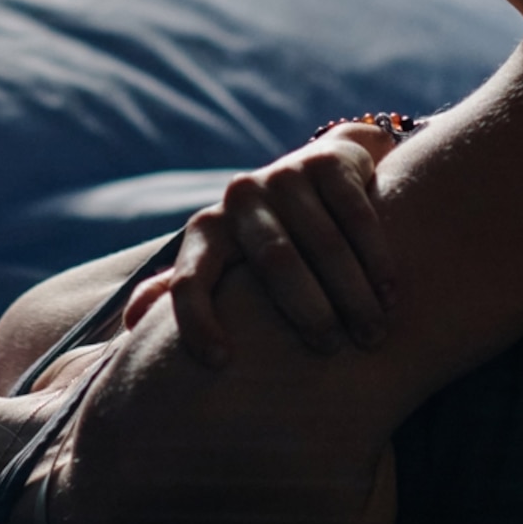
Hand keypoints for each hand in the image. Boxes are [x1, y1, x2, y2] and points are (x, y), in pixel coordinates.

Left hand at [123, 125, 399, 368]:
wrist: (322, 172)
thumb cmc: (267, 243)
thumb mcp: (226, 265)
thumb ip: (183, 291)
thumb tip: (131, 327)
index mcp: (207, 232)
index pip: (188, 278)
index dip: (196, 319)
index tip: (220, 362)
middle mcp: (239, 198)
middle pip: (273, 263)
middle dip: (307, 311)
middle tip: (332, 350)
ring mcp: (284, 174)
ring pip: (321, 242)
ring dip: (351, 292)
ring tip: (371, 333)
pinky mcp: (327, 161)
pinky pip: (355, 213)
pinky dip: (376, 257)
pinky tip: (391, 293)